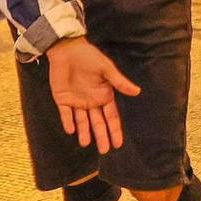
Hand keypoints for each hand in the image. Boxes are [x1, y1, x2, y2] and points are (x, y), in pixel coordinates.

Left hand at [45, 37, 141, 152]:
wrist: (67, 49)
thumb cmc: (89, 57)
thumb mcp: (106, 68)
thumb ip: (119, 82)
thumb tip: (137, 92)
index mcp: (104, 95)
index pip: (111, 117)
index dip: (114, 130)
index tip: (118, 144)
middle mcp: (92, 102)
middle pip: (97, 123)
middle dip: (101, 136)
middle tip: (104, 150)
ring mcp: (77, 102)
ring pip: (82, 121)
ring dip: (84, 132)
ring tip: (86, 143)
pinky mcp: (63, 100)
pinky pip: (66, 114)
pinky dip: (68, 122)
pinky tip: (71, 130)